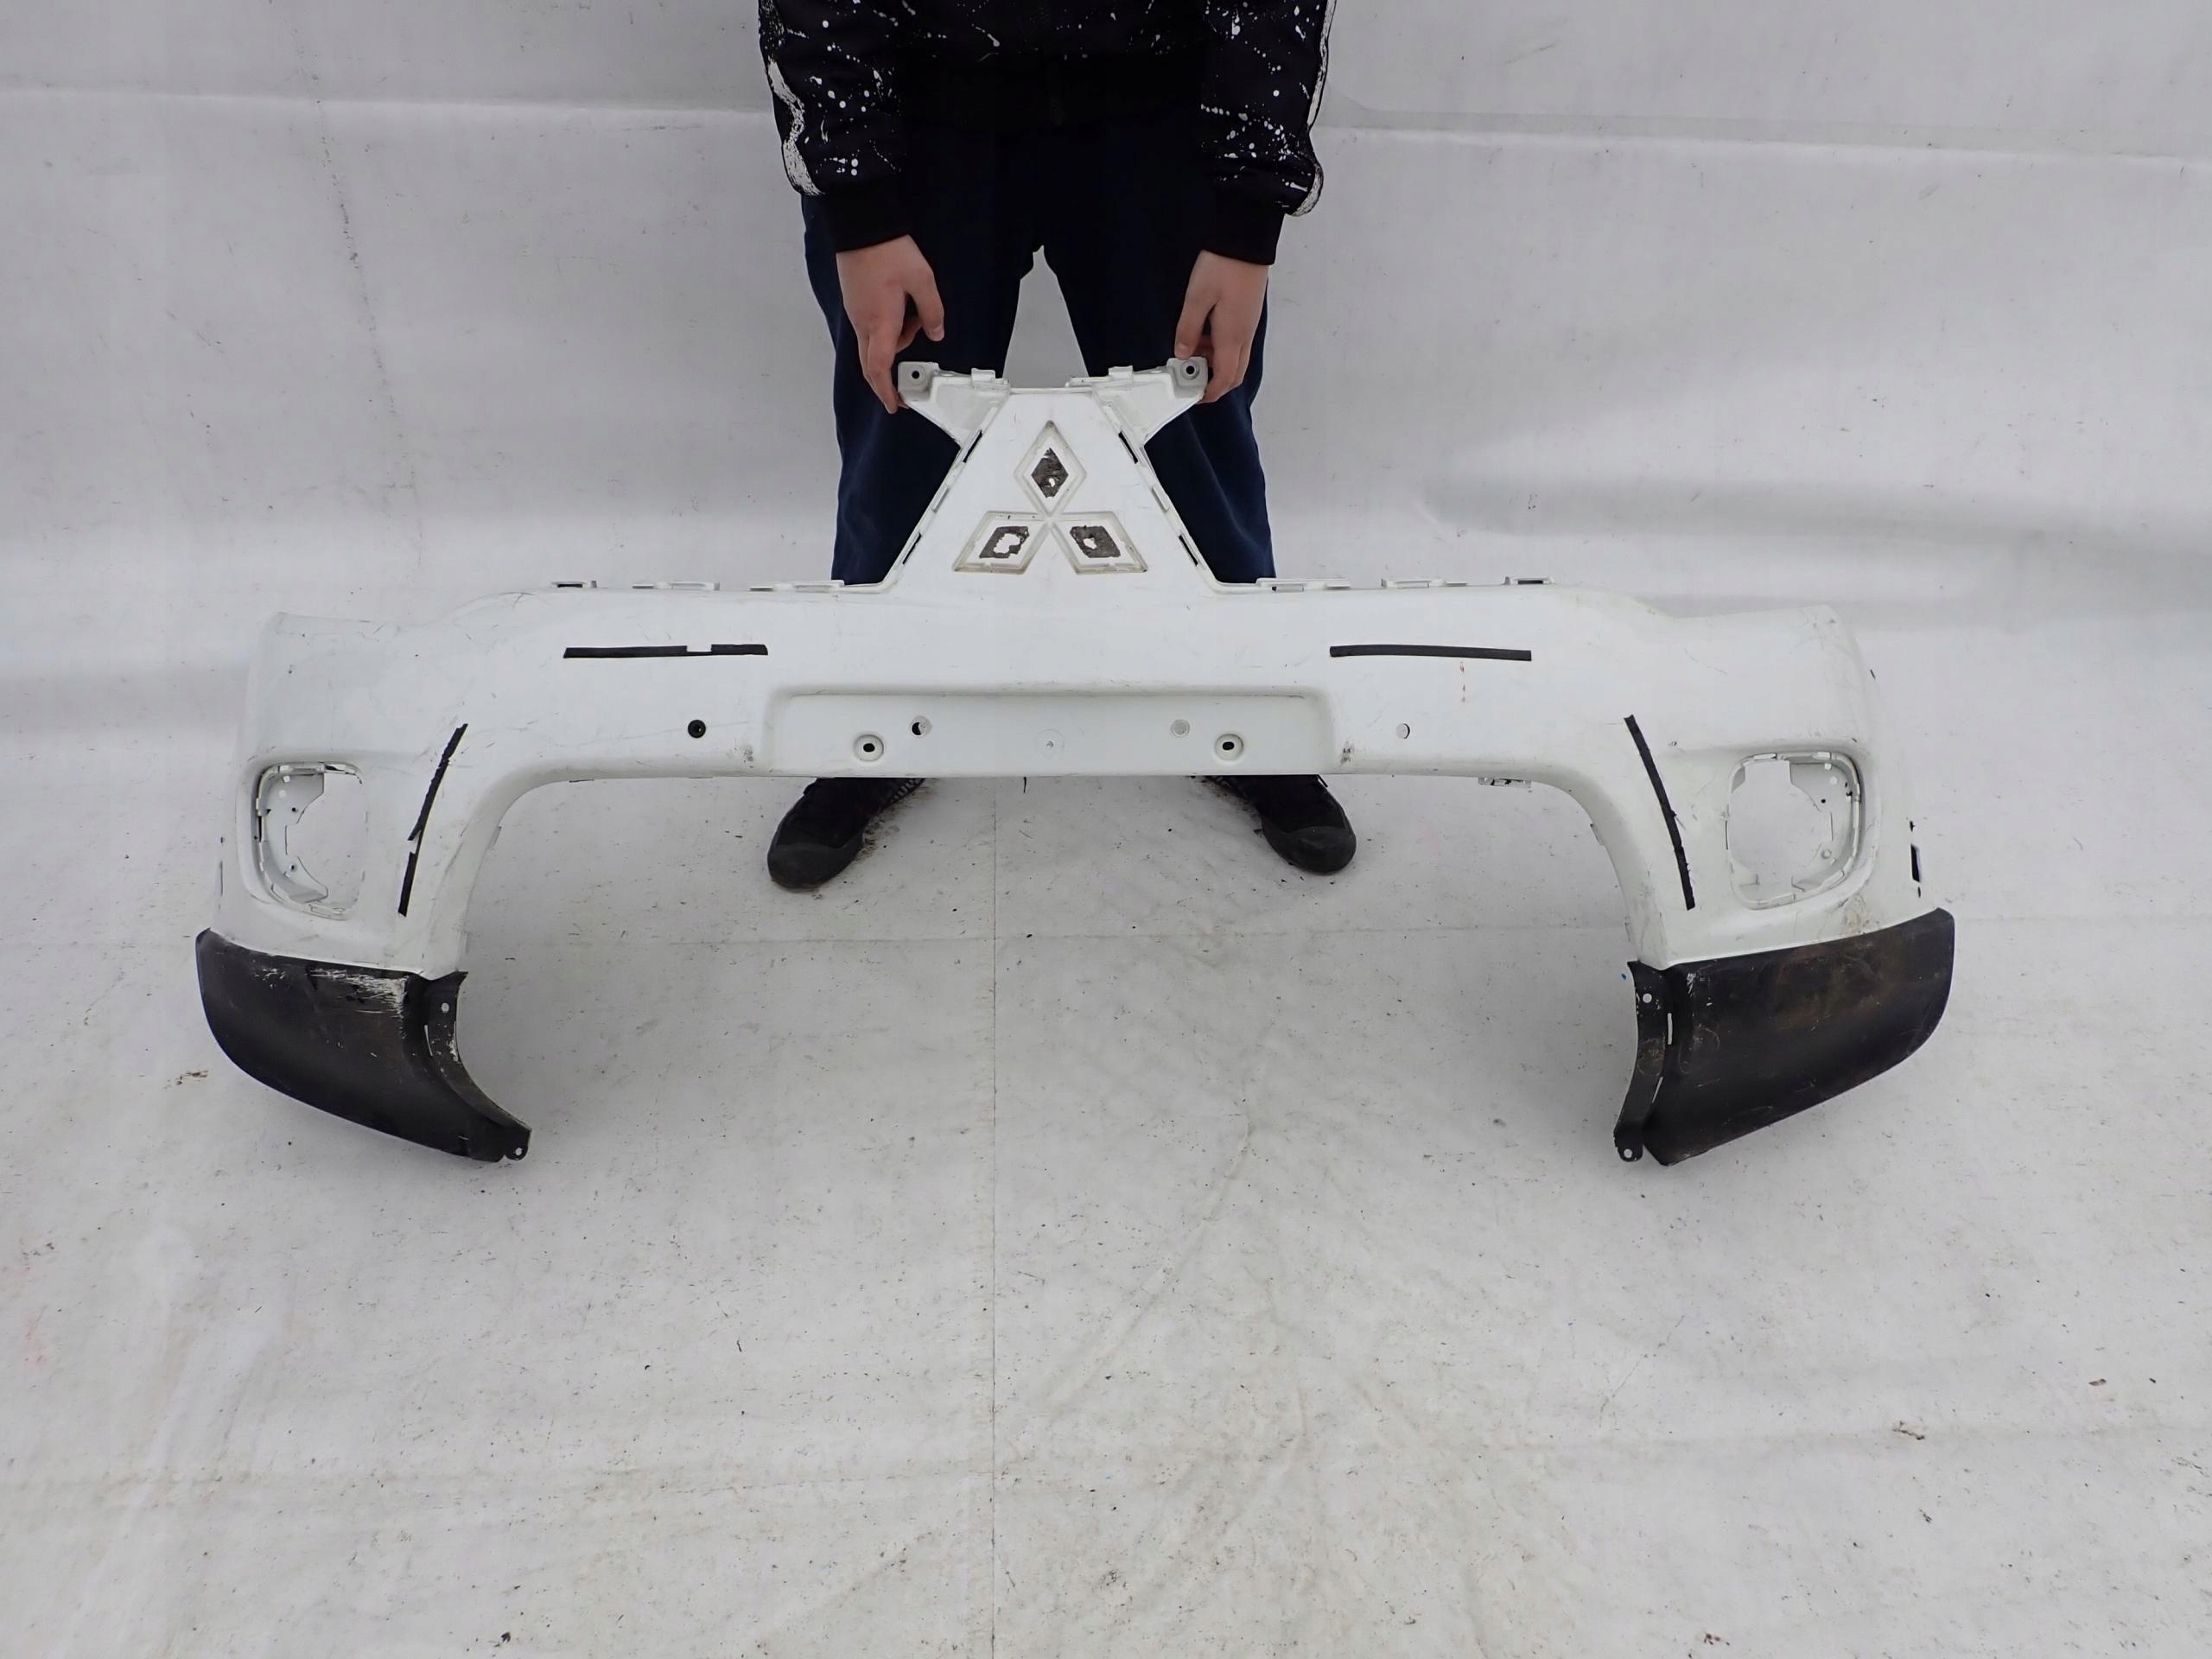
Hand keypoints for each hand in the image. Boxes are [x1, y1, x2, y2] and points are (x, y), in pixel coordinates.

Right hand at [836, 235, 945, 413]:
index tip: (895, 405)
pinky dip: (886, 329)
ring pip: (874, 343)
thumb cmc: (888, 250)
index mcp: (880, 323)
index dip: (886, 391)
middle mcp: (863, 322)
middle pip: (871, 363)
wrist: (861, 225)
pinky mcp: (854, 301)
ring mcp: (856, 312)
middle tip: (903, 388)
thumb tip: (936, 332)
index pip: (879, 369)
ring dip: (894, 343)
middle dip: (886, 380)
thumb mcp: (922, 281)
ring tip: (915, 317)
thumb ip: (932, 311)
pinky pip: (870, 326)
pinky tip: (901, 306)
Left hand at [1174, 251, 1269, 404]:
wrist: (1247, 241)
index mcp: (1232, 336)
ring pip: (1235, 357)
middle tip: (1191, 376)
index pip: (1224, 378)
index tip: (1194, 396)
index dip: (1210, 392)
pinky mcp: (1247, 314)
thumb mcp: (1197, 298)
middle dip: (1214, 382)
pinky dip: (1219, 346)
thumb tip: (1182, 352)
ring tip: (1191, 348)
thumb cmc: (1224, 265)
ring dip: (1214, 362)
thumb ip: (1188, 329)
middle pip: (1234, 373)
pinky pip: (1236, 341)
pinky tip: (1203, 332)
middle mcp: (1244, 335)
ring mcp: (1248, 325)